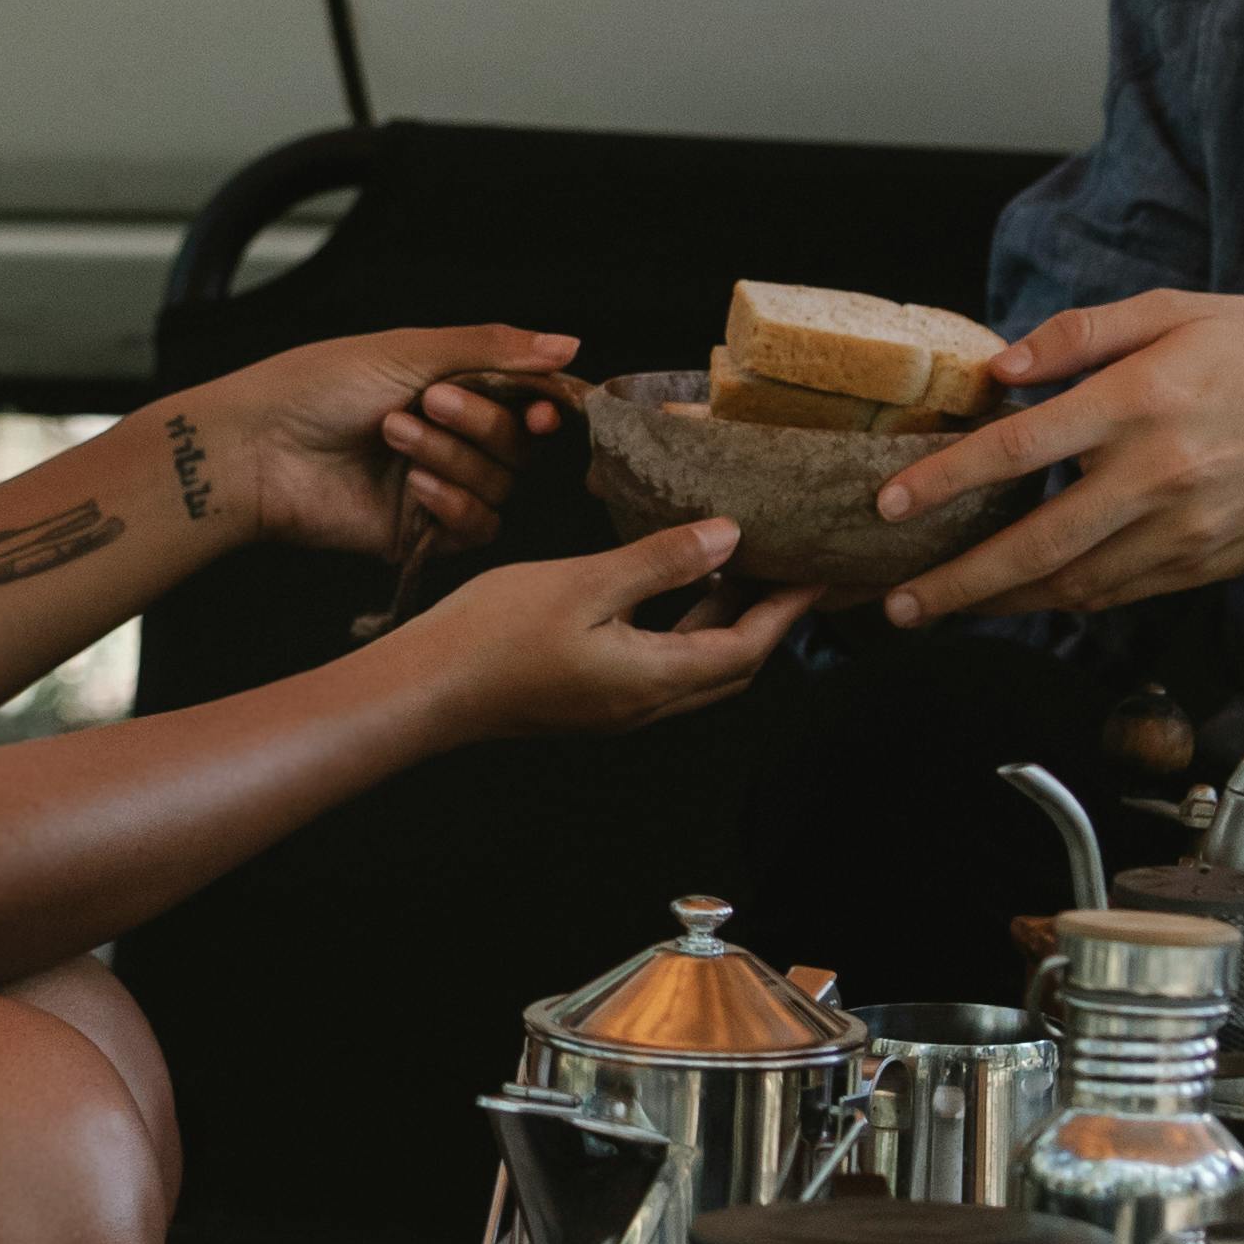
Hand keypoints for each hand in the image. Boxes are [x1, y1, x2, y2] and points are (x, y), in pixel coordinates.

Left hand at [185, 323, 579, 570]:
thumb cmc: (319, 385)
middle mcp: (450, 437)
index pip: (527, 400)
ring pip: (500, 484)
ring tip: (394, 437)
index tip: (547, 410)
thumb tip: (571, 344)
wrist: (258, 448)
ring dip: (454, 458)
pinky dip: (455, 505)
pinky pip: (477, 529)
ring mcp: (436, 486)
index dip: (546, 407)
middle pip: (520, 444)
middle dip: (482, 424)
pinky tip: (413, 487)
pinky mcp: (419, 533)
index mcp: (451, 385)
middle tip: (430, 402)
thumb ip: (495, 349)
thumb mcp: (410, 349)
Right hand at [412, 517, 812, 740]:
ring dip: (724, 624)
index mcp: (653, 679)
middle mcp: (643, 704)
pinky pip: (661, 666)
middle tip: (787, 567)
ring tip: (738, 566)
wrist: (427, 687)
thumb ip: (661, 561)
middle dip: (767, 620)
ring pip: (695, 669)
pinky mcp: (590, 697)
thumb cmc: (495, 634)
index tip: (817, 571)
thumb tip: (729, 536)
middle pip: (731, 668)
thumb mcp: (586, 584)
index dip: (787, 610)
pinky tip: (670, 588)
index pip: (746, 649)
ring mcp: (615, 706)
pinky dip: (684, 629)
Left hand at [874, 295, 1243, 631]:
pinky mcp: (1206, 567)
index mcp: (1142, 401)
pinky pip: (1118, 594)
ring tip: (944, 607)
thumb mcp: (1176, 311)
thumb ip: (1081, 334)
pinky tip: (1026, 595)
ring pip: (1073, 585)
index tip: (890, 505)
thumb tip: (1001, 370)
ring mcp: (1185, 532)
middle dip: (957, 583)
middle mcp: (1159, 476)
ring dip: (1001, 603)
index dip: (946, 482)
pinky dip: (1064, 600)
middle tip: (896, 604)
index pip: (1019, 449)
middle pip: (1035, 545)